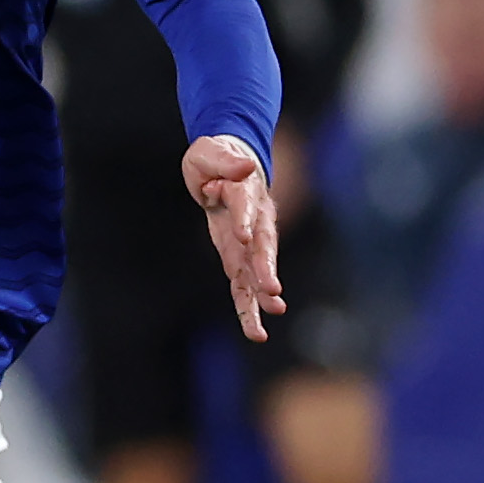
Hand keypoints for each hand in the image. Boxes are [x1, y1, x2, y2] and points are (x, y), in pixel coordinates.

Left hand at [185, 134, 285, 343]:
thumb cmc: (215, 157)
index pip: (244, 207)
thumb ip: (225, 161)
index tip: (246, 237)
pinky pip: (242, 283)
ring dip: (262, 294)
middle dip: (265, 268)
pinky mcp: (237, 255)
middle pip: (261, 246)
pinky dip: (248, 305)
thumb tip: (245, 166)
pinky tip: (257, 330)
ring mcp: (248, 241)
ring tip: (273, 313)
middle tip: (272, 290)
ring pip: (256, 271)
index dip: (244, 220)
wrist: (225, 165)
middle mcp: (254, 221)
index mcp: (245, 192)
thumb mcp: (211, 152)